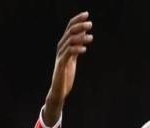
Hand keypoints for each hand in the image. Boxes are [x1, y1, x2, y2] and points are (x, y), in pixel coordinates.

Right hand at [43, 12, 93, 126]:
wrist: (59, 91)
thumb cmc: (66, 75)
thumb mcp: (73, 59)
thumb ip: (77, 47)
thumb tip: (84, 35)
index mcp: (64, 46)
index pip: (70, 29)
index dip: (77, 20)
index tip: (87, 14)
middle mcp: (60, 49)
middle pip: (69, 33)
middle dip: (80, 26)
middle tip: (90, 24)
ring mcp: (60, 57)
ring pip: (69, 42)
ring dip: (80, 38)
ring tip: (91, 37)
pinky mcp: (61, 65)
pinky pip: (68, 54)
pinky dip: (76, 50)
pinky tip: (84, 49)